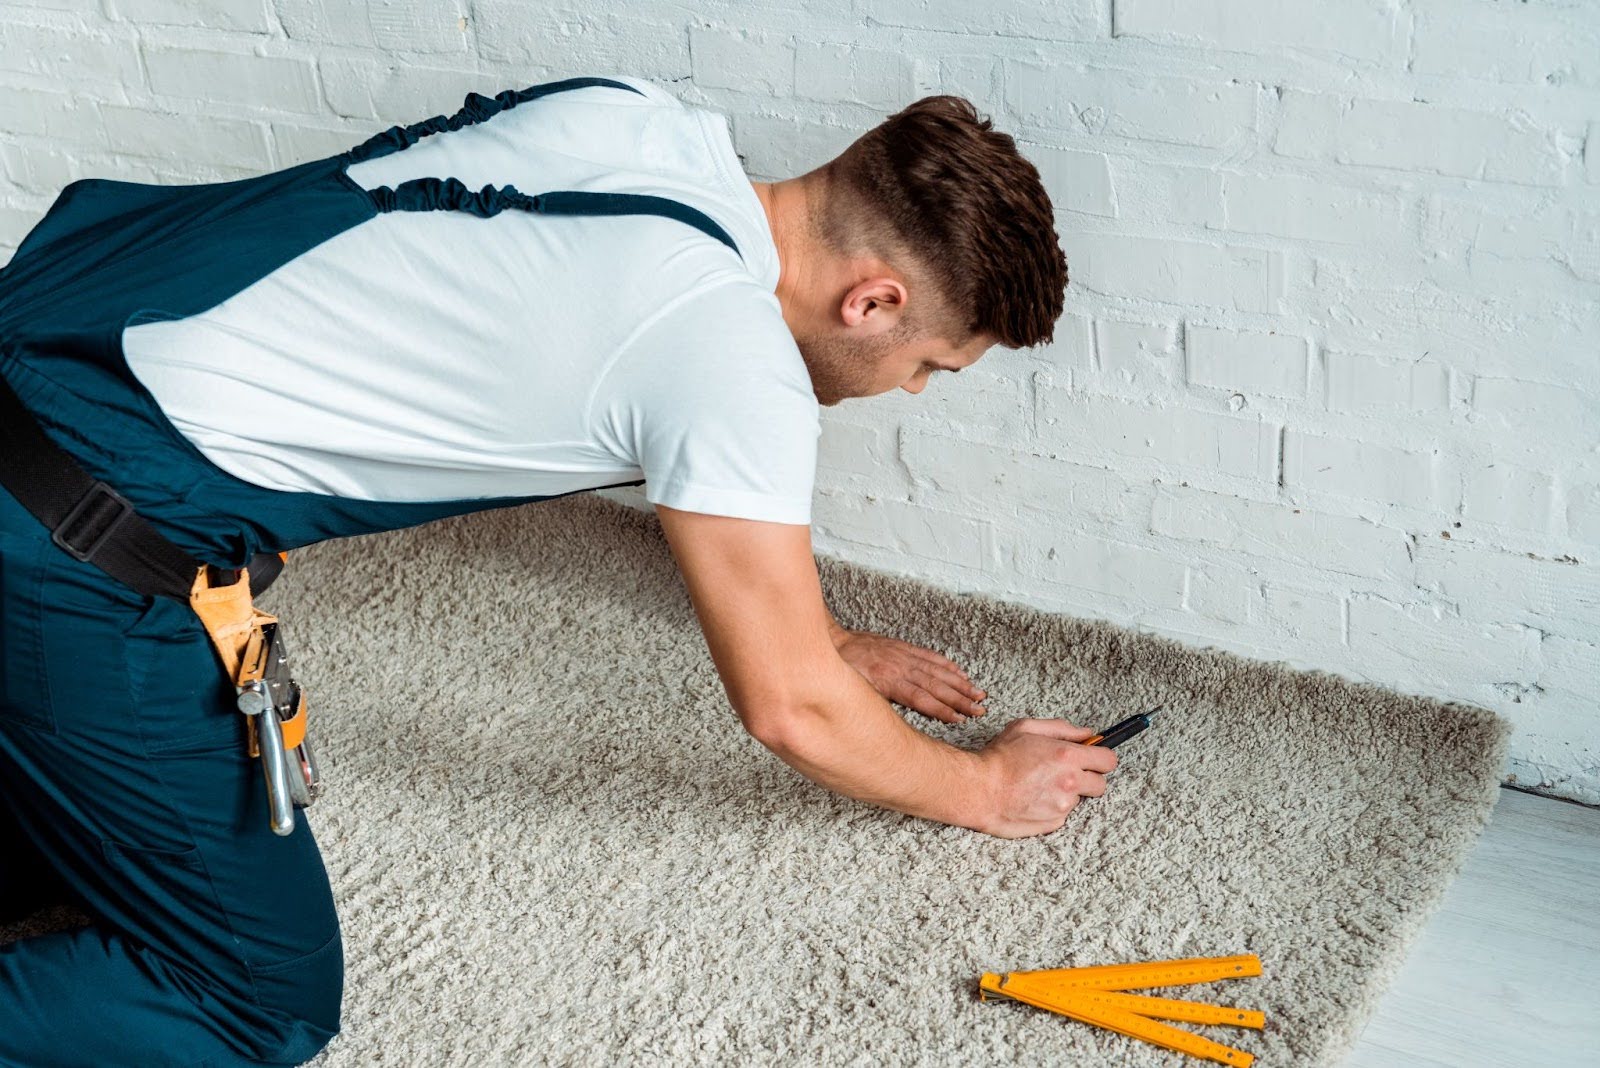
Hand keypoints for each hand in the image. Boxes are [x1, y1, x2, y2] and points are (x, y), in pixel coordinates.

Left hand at [831, 627, 988, 724]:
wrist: (835, 641)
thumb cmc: (842, 669)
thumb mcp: (853, 690)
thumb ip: (873, 703)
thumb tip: (886, 722)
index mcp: (888, 681)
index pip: (921, 699)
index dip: (941, 710)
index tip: (959, 719)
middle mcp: (901, 668)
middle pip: (936, 686)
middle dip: (960, 699)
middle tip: (979, 709)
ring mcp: (904, 656)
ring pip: (937, 671)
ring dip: (960, 683)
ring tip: (978, 693)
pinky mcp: (904, 647)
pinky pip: (929, 656)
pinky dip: (947, 665)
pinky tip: (960, 672)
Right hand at [974, 718, 1118, 838]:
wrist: (978, 790)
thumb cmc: (998, 758)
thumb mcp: (1025, 728)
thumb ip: (1061, 728)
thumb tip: (1086, 734)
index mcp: (1067, 756)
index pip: (1108, 760)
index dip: (1100, 758)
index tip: (1092, 758)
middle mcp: (1070, 782)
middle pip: (1100, 784)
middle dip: (1087, 778)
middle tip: (1065, 772)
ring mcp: (1063, 805)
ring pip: (1078, 799)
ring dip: (1066, 792)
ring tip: (1039, 785)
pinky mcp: (1054, 822)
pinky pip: (1063, 813)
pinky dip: (1053, 807)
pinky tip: (1034, 798)